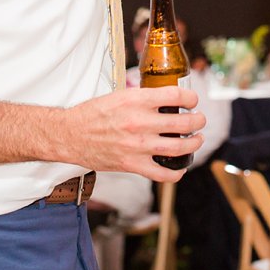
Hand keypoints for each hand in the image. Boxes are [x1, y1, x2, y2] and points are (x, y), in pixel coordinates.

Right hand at [60, 87, 204, 182]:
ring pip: (179, 147)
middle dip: (198, 121)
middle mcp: (140, 122)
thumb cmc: (93, 114)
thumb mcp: (119, 95)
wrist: (70, 135)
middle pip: (184, 123)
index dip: (190, 98)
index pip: (176, 96)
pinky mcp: (133, 165)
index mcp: (136, 101)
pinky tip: (181, 167)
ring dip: (194, 143)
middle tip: (199, 120)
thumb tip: (166, 97)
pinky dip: (177, 172)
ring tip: (197, 139)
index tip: (192, 100)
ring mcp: (138, 146)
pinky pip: (163, 173)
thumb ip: (143, 98)